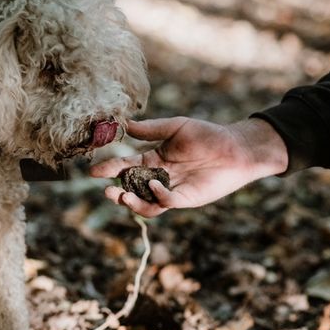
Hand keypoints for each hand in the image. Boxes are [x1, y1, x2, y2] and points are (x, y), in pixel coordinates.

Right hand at [90, 117, 288, 217]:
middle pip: (132, 189)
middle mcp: (159, 177)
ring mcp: (172, 190)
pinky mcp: (186, 199)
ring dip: (132, 202)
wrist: (236, 148)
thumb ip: (151, 129)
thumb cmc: (208, 135)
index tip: (94, 171)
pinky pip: (167, 202)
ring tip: (122, 196)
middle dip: (117, 192)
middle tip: (107, 190)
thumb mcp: (176, 127)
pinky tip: (154, 184)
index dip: (110, 169)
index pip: (126, 166)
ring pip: (146, 203)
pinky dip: (158, 196)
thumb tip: (126, 126)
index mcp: (153, 160)